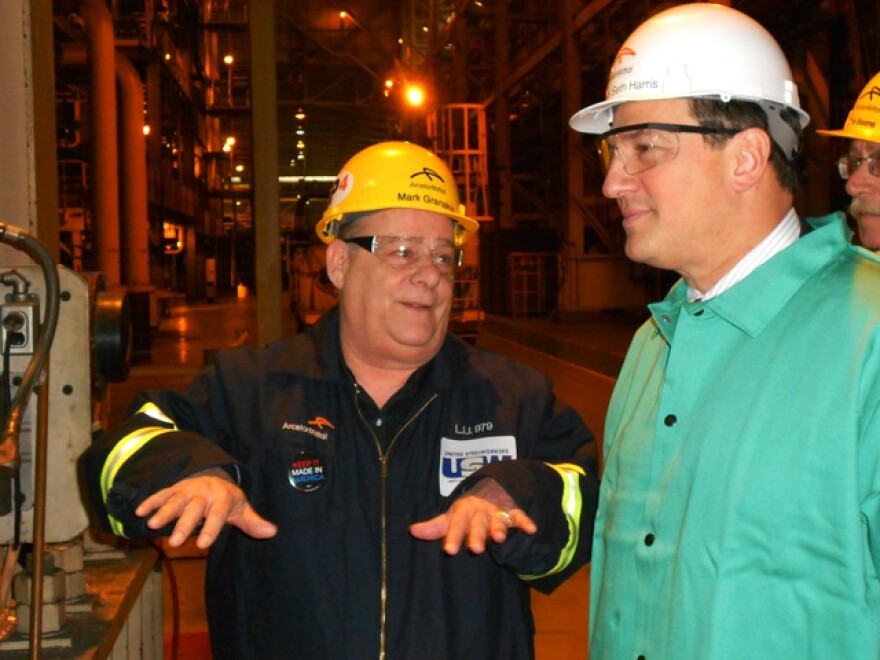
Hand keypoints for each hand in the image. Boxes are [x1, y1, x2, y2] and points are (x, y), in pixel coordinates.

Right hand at [135, 468, 276, 548]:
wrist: (215, 475)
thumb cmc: (228, 499)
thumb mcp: (242, 508)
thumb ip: (253, 521)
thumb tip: (272, 532)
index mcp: (223, 498)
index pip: (218, 514)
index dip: (211, 529)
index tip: (202, 545)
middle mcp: (204, 492)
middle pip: (194, 509)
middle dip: (184, 525)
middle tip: (175, 543)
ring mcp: (188, 489)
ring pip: (175, 500)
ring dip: (163, 512)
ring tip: (151, 525)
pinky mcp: (175, 489)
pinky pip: (162, 494)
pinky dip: (150, 501)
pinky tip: (139, 512)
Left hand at [409, 478, 535, 554]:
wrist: (491, 487)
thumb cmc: (467, 510)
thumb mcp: (451, 516)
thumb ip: (435, 527)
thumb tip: (412, 531)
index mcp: (463, 511)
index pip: (456, 525)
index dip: (453, 537)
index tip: (450, 551)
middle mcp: (480, 512)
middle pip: (477, 525)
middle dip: (477, 536)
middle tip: (476, 549)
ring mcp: (497, 512)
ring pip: (498, 521)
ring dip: (499, 529)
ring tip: (499, 539)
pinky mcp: (512, 513)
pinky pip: (520, 516)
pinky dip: (526, 522)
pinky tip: (532, 530)